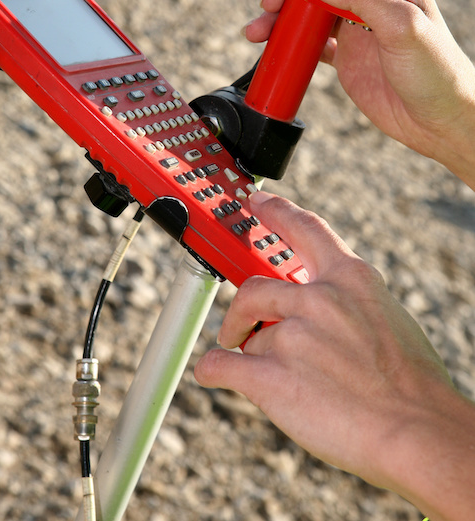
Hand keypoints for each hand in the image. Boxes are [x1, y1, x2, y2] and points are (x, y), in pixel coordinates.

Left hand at [195, 192, 474, 520]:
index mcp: (349, 278)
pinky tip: (216, 375)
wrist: (418, 433)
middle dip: (242, 311)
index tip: (255, 200)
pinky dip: (214, 370)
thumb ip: (347, 302)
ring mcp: (292, 336)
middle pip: (253, 288)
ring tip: (272, 378)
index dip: (274, 211)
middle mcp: (318, 298)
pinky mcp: (270, 376)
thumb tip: (316, 306)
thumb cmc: (412, 384)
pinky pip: (221, 364)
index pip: (303, 228)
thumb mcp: (387, 317)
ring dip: (251, 354)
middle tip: (239, 327)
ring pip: (248, 335)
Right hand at [243, 0, 474, 187]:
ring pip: (307, 5)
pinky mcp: (342, 54)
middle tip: (273, 0)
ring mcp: (354, 25)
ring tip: (259, 29)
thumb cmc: (437, 71)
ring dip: (281, 13)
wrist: (439, 123)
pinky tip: (270, 45)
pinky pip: (306, 39)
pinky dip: (285, 40)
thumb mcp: (402, 25)